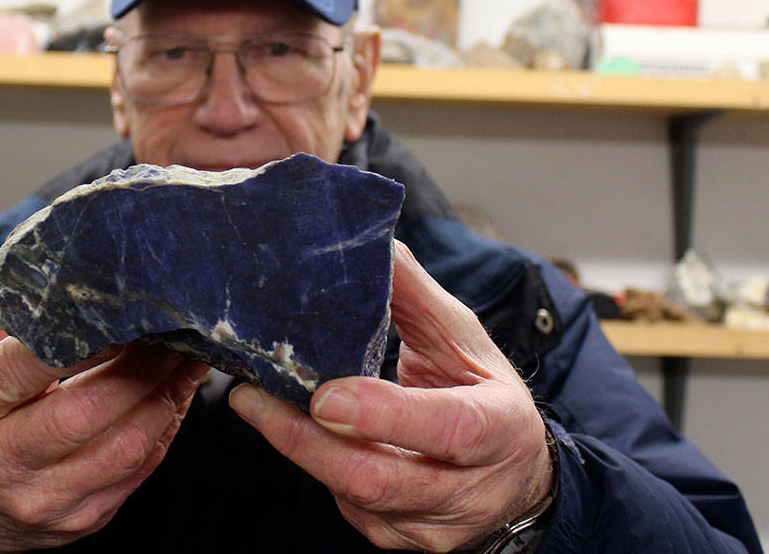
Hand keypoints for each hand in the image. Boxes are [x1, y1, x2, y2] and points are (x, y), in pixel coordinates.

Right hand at [0, 324, 210, 552]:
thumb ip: (18, 317)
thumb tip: (72, 263)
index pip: (23, 368)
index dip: (77, 339)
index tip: (118, 310)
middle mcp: (4, 458)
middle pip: (84, 413)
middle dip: (140, 367)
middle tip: (171, 332)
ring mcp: (45, 497)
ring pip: (124, 447)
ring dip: (166, 396)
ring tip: (185, 358)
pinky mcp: (83, 517)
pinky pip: (141, 471)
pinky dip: (166, 426)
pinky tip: (176, 394)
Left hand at [229, 240, 553, 551]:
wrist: (516, 478)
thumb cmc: (484, 394)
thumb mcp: (464, 340)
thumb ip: (416, 297)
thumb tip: (374, 243)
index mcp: (498, 427)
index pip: (447, 428)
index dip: (384, 415)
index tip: (324, 395)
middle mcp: (469, 488)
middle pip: (379, 478)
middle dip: (305, 440)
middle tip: (252, 397)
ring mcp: (431, 524)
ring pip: (354, 496)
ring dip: (298, 450)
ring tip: (256, 403)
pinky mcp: (398, 539)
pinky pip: (346, 507)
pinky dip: (314, 466)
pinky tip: (292, 431)